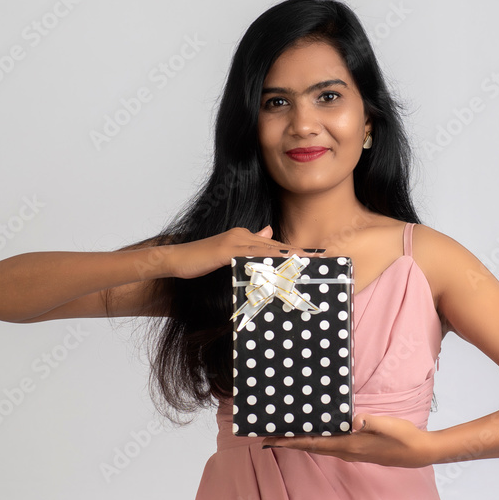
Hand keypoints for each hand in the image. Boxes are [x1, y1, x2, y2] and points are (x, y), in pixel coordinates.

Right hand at [167, 225, 313, 280]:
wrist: (176, 258)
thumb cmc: (199, 260)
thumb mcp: (227, 255)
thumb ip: (247, 248)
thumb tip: (268, 234)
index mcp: (244, 237)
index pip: (275, 246)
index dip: (296, 252)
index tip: (315, 257)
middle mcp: (243, 236)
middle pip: (277, 245)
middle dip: (300, 253)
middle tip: (322, 259)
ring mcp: (235, 242)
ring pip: (269, 249)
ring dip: (290, 255)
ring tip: (310, 261)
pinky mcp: (226, 250)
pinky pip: (251, 256)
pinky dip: (267, 260)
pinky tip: (280, 265)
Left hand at [262, 411, 436, 467]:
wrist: (419, 453)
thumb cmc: (404, 438)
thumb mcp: (390, 426)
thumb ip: (372, 422)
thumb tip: (355, 420)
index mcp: (350, 445)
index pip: (314, 443)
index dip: (292, 442)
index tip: (272, 441)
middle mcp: (347, 451)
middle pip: (312, 447)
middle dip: (290, 443)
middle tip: (269, 438)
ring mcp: (352, 452)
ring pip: (320, 447)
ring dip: (302, 442)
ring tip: (286, 436)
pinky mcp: (357, 450)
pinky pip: (330, 446)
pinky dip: (316, 441)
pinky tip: (315, 434)